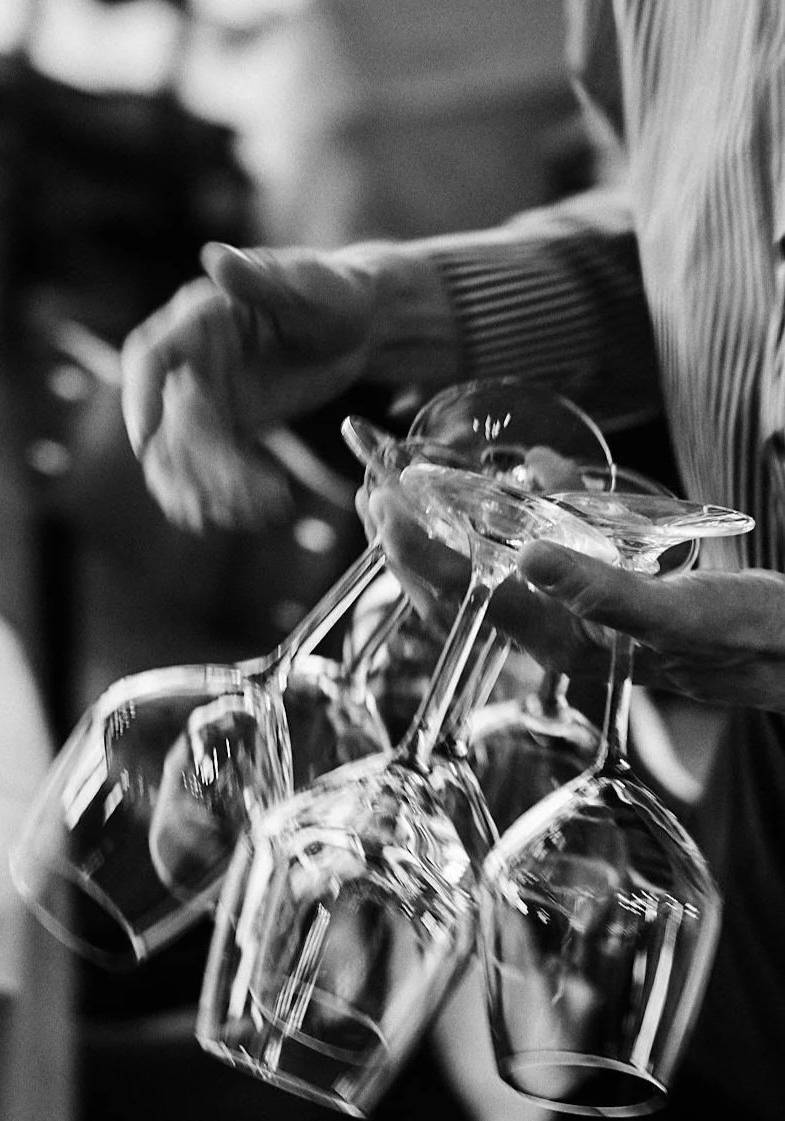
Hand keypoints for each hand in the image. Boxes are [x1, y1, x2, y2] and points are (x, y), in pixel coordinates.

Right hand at [119, 240, 458, 531]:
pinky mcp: (226, 426)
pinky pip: (210, 469)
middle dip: (199, 463)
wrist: (359, 325)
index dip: (140, 399)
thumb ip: (259, 277)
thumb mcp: (306, 284)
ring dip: (214, 488)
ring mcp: (205, 397)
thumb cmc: (333, 292)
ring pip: (185, 455)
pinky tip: (260, 509)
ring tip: (263, 505)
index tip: (146, 441)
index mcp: (198, 319)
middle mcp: (190, 360)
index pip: (149, 356)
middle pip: (170, 422)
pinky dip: (227, 495)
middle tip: (244, 492)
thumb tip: (213, 255)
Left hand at [364, 480, 784, 715]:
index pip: (461, 599)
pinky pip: (542, 550)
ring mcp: (575, 612)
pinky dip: (524, 512)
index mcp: (562, 644)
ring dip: (450, 523)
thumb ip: (605, 593)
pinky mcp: (601, 591)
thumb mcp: (680, 614)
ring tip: (412, 480)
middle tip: (374, 484)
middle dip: (410, 536)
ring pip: (489, 567)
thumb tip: (528, 557)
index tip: (380, 501)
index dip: (412, 550)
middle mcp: (556, 632)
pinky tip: (533, 475)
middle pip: (457, 586)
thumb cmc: (746, 637)